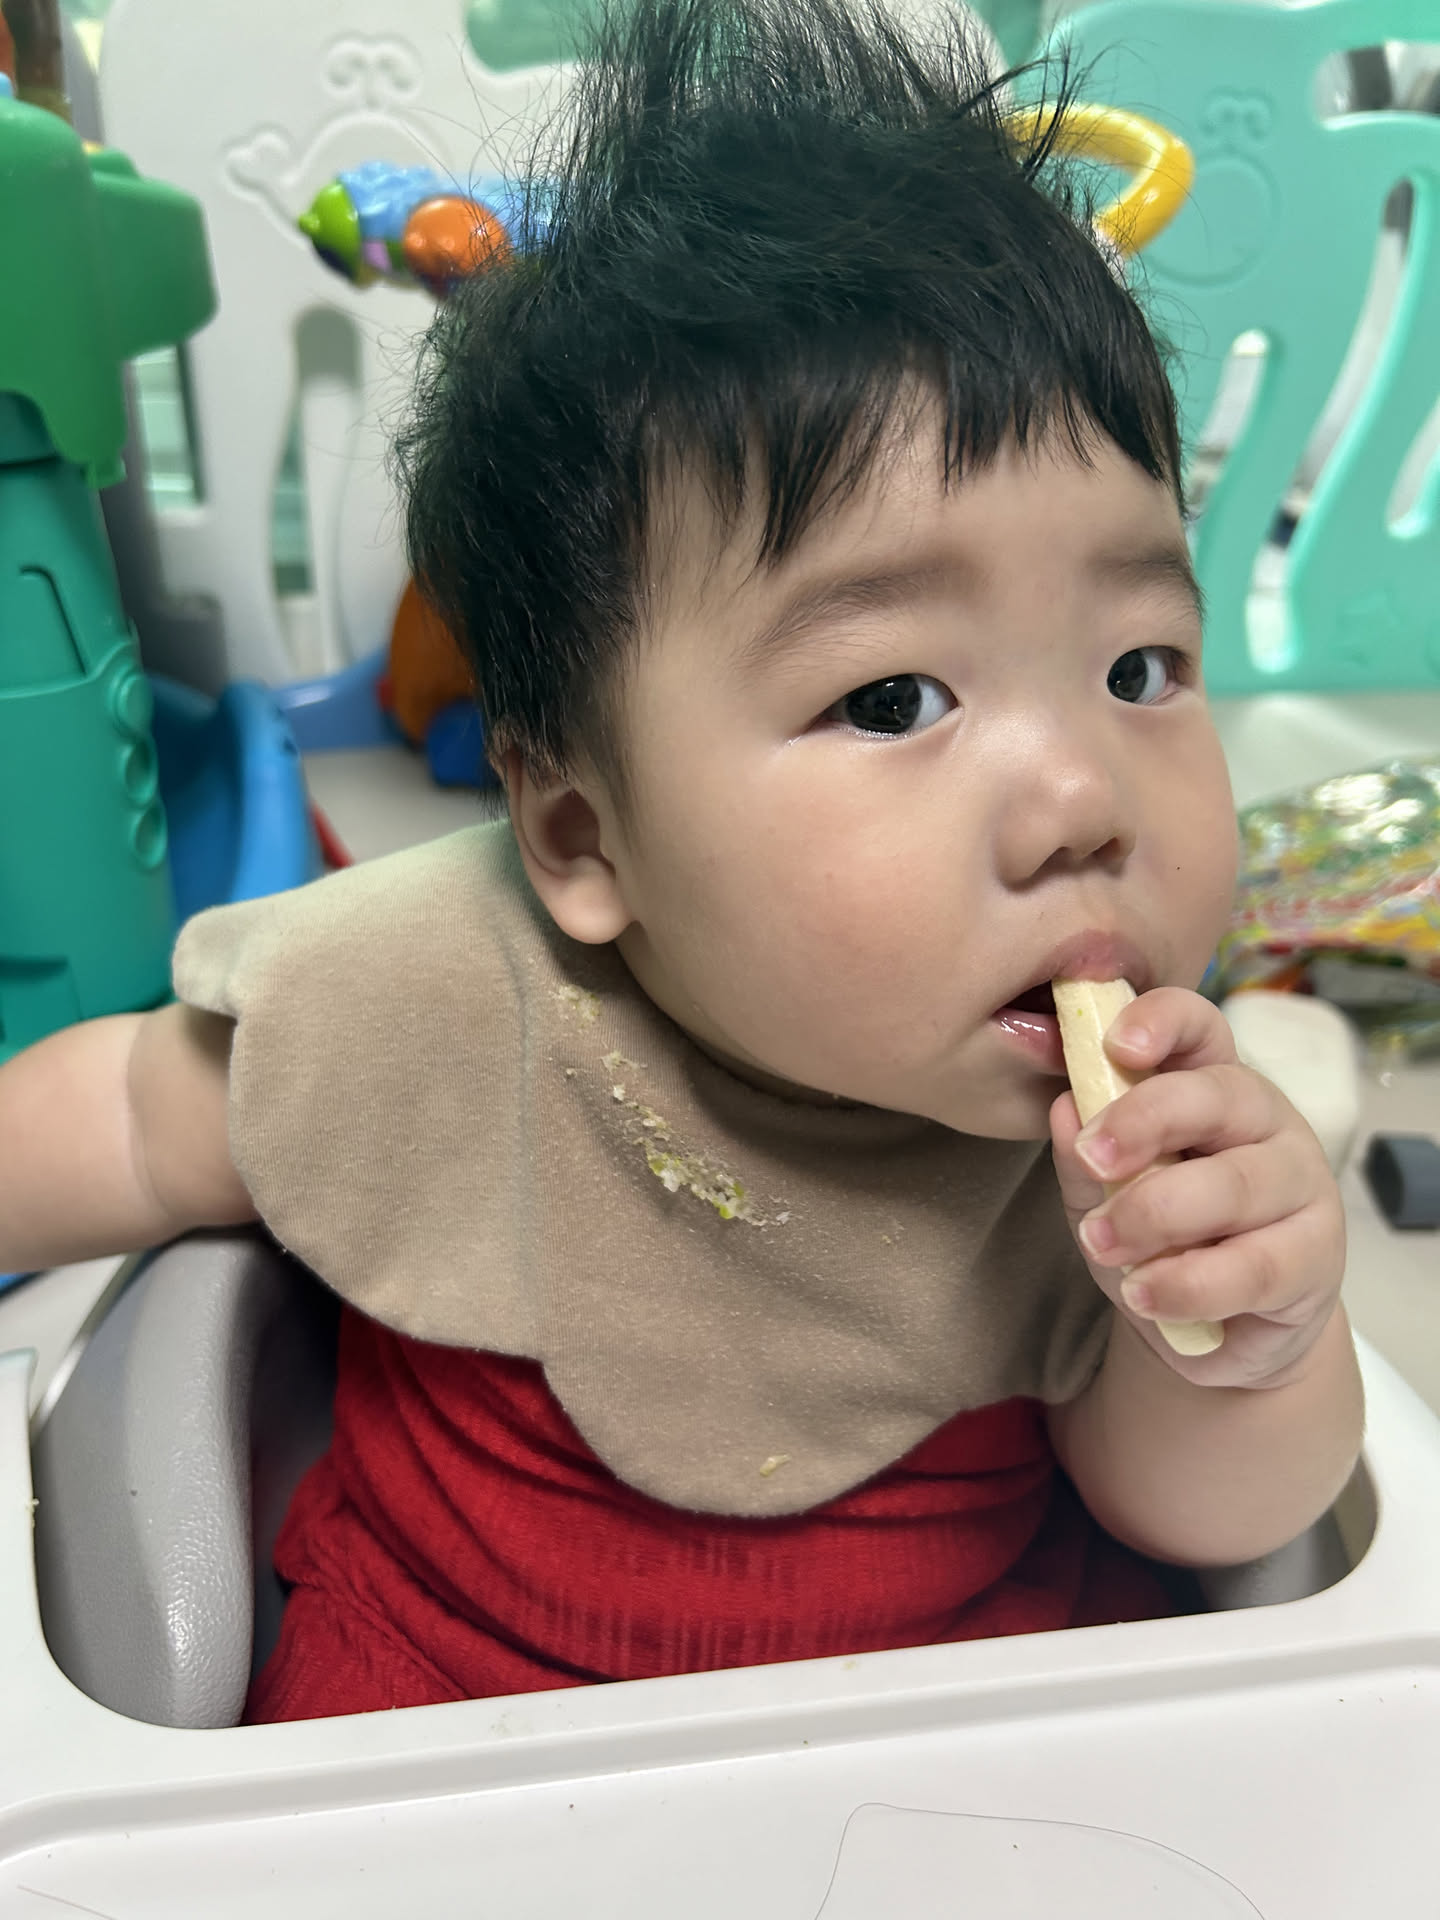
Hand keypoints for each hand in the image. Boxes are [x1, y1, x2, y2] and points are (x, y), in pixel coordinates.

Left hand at [1049, 986, 1345, 1388]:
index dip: (1162, 1021)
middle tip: (1094, 1158)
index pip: (1199, 1027)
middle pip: (1217, 1096)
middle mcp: (1265, 1120)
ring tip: (1103, 1244)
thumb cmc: (1161, 1239)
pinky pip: (1252, 1266)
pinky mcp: (1317, 1255)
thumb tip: (1064, 1109)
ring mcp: (1301, 1183)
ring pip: (1233, 1186)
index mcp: (1208, 1083)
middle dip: (1147, 1120)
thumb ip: (1084, 1158)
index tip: (1115, 1044)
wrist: (1218, 1329)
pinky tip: (1144, 1293)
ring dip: (1155, 1216)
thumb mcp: (1105, 1196)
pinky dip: (1188, 1284)